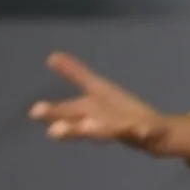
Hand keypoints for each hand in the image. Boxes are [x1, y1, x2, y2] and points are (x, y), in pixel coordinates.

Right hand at [28, 51, 169, 153]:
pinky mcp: (150, 132)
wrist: (156, 134)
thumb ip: (76, 74)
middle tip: (53, 131)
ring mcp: (128, 129)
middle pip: (87, 125)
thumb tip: (52, 56)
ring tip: (89, 127)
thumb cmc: (120, 113)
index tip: (33, 113)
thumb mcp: (99, 89)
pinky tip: (142, 130)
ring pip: (111, 130)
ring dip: (101, 130)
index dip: (54, 112)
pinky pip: (148, 132)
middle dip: (72, 128)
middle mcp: (106, 121)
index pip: (70, 111)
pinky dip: (143, 131)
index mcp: (93, 111)